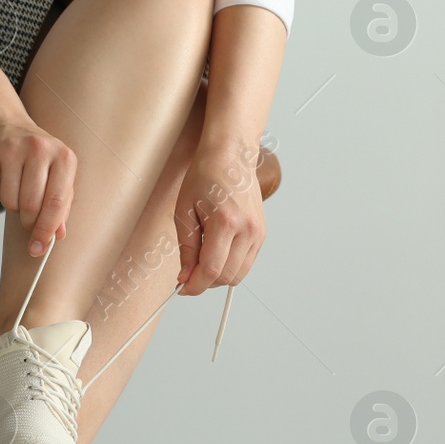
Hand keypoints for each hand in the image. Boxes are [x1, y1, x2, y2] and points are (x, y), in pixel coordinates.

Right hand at [0, 117, 76, 256]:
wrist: (6, 127)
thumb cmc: (38, 157)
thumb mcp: (58, 176)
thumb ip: (61, 206)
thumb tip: (57, 235)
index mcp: (64, 157)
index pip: (56, 202)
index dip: (47, 230)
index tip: (39, 248)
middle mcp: (39, 149)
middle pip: (31, 205)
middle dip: (28, 221)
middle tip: (27, 219)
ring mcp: (12, 149)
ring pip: (10, 201)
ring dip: (12, 206)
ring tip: (17, 191)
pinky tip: (3, 181)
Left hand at [174, 139, 265, 295]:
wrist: (231, 155)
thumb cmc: (205, 175)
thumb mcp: (184, 211)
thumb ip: (186, 247)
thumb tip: (186, 276)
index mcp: (225, 222)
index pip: (211, 270)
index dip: (194, 285)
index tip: (182, 288)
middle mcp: (247, 229)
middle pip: (226, 276)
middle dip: (204, 282)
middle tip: (188, 274)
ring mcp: (258, 232)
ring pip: (238, 274)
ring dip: (218, 276)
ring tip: (201, 261)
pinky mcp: (261, 233)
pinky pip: (246, 263)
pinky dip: (230, 266)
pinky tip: (216, 253)